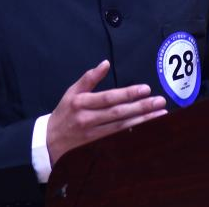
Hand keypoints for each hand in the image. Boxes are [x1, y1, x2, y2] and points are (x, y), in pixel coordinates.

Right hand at [46, 60, 166, 162]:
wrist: (48, 142)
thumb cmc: (63, 113)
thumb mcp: (72, 92)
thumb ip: (89, 78)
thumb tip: (105, 63)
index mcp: (81, 102)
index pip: (109, 97)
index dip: (128, 93)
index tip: (146, 89)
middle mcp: (87, 119)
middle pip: (118, 113)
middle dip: (141, 107)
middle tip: (160, 101)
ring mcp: (92, 135)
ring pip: (122, 127)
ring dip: (143, 121)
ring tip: (160, 114)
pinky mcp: (97, 146)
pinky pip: (118, 139)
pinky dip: (134, 133)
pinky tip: (147, 128)